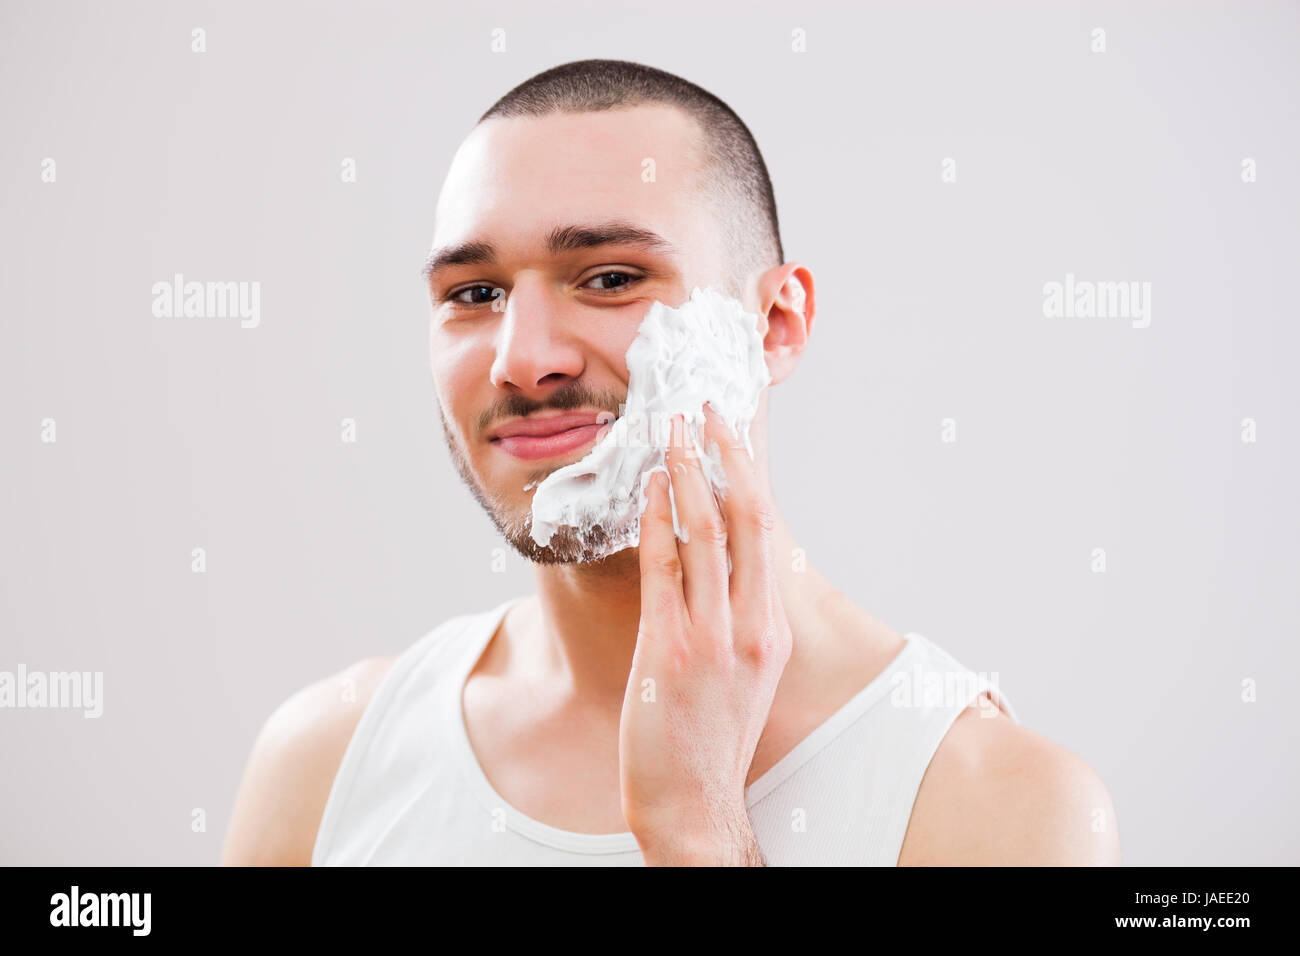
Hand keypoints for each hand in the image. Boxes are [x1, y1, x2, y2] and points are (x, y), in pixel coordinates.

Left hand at [619, 403, 792, 865]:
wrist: (694, 801)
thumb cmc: (711, 737)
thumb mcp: (744, 673)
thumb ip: (737, 617)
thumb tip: (716, 562)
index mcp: (772, 628)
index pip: (767, 530)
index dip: (748, 473)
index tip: (732, 432)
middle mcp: (752, 625)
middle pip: (746, 517)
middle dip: (725, 455)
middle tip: (703, 409)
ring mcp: (713, 636)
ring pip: (707, 533)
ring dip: (687, 474)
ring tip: (672, 433)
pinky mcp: (671, 648)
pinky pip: (665, 569)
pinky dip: (658, 521)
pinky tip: (648, 491)